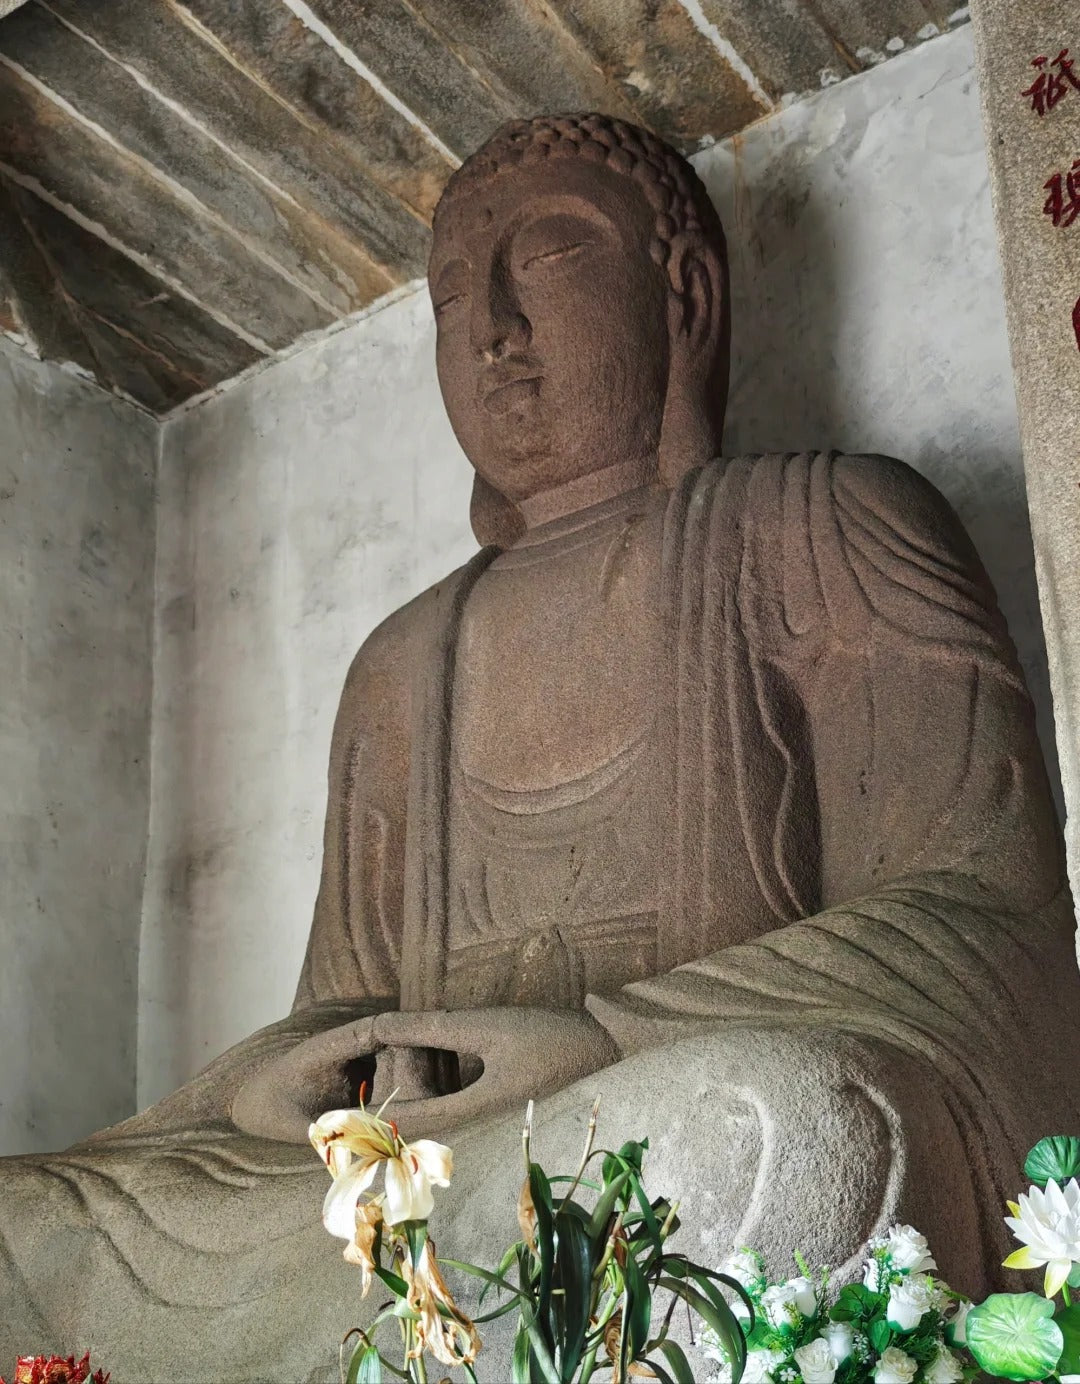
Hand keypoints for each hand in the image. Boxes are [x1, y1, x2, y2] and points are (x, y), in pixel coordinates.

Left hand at [369, 1006, 618, 1138]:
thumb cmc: (556, 1040)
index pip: (402, 1128)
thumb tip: (384, 1026)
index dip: (366, 1120)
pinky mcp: (502, 1124)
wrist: (616, 1055)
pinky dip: (438, 1097)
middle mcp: (480, 1136)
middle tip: (380, 1060)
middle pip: (416, 1129)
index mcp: (473, 1118)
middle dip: (392, 1097)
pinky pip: (456, 1118)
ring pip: (435, 1124)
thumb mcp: (491, 1027)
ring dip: (415, 1096)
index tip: (338, 1107)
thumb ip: (434, 1029)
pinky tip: (437, 1066)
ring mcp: (492, 1134)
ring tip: (402, 1055)